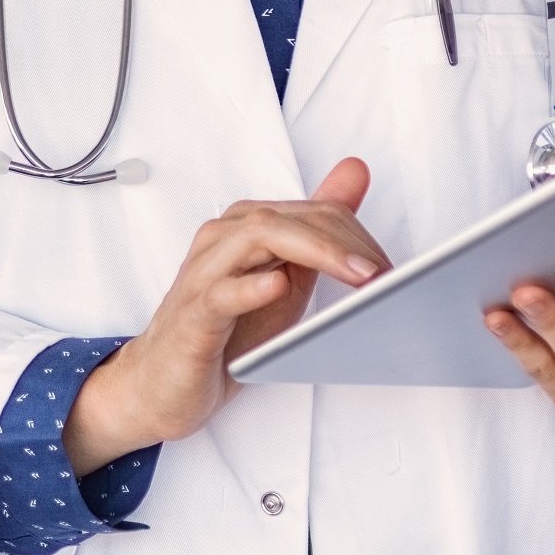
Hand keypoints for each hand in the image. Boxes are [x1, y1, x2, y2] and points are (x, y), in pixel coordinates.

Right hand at [62, 158, 388, 474]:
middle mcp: (223, 238)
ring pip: (257, 238)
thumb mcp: (285, 276)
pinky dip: (251, 287)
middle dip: (344, 242)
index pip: (311, 213)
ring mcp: (205, 274)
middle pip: (289, 219)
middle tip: (384, 273)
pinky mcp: (194, 315)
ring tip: (356, 276)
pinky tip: (278, 286)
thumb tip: (356, 171)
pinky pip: (221, 292)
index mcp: (247, 227)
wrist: (163, 383)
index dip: (357, 237)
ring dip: (315, 252)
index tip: (391, 271)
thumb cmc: (225, 330)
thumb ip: (318, 230)